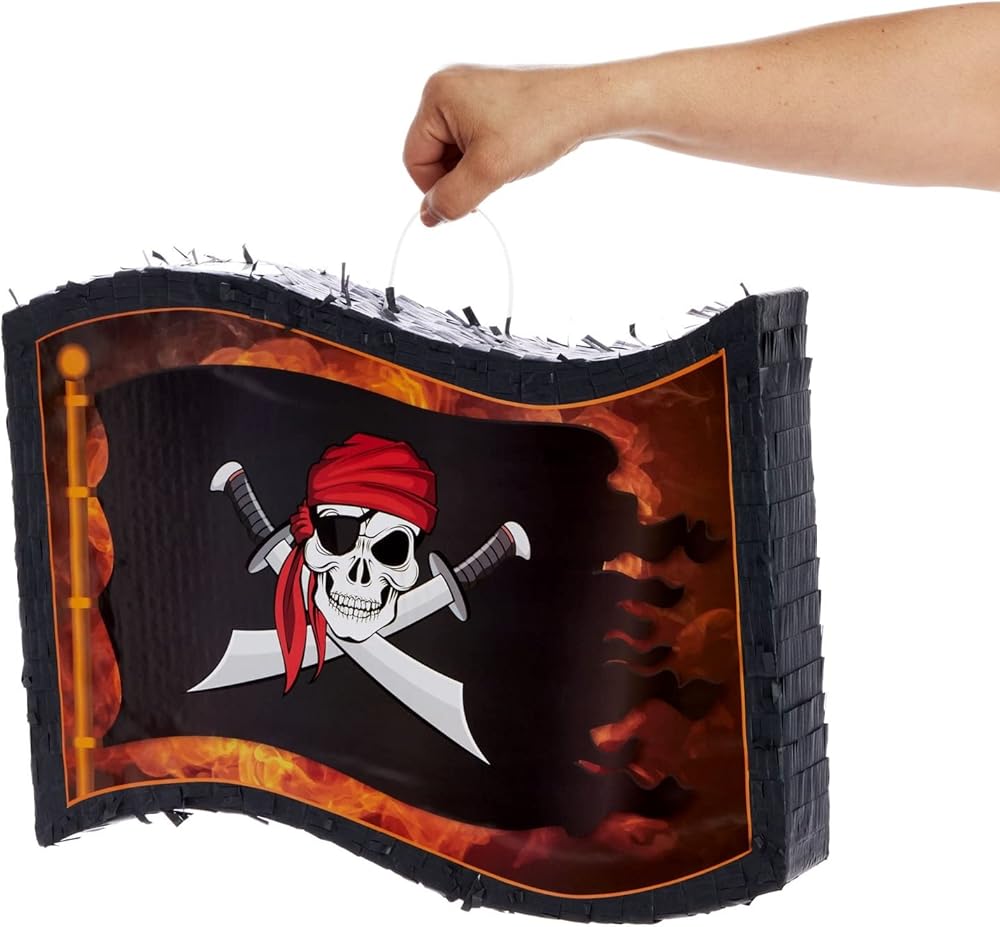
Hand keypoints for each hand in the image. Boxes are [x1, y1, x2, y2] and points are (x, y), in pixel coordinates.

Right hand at [403, 65, 604, 225]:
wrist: (585, 104)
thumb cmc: (539, 125)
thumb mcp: (488, 171)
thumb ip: (453, 198)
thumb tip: (429, 218)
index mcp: (437, 96)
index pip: (414, 159)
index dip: (436, 188)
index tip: (469, 200)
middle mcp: (448, 89)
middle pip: (431, 156)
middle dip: (457, 178)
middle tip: (489, 183)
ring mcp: (468, 94)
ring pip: (453, 153)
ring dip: (472, 171)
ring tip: (503, 166)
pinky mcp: (487, 102)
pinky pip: (470, 142)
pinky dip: (484, 159)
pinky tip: (508, 157)